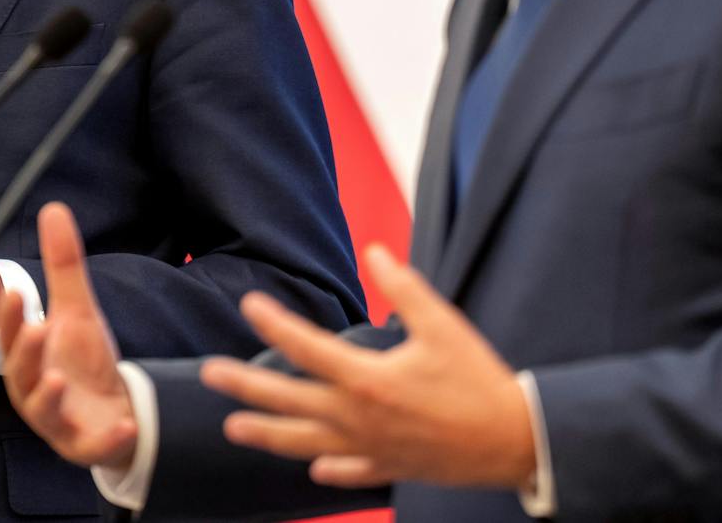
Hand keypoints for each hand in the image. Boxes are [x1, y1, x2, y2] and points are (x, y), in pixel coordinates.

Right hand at [0, 202, 137, 471]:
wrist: (113, 410)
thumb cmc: (84, 361)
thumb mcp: (78, 310)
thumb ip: (64, 265)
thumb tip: (53, 208)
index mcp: (29, 358)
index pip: (13, 336)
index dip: (12, 317)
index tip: (16, 291)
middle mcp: (35, 391)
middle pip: (23, 375)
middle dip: (28, 354)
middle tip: (37, 329)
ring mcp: (58, 423)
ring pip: (45, 413)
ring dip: (49, 397)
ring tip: (60, 379)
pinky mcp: (84, 446)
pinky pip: (92, 447)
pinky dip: (107, 440)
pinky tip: (126, 425)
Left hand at [200, 243, 534, 489]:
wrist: (512, 441)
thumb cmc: (478, 380)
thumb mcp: (443, 325)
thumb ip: (404, 287)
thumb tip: (376, 250)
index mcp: (367, 379)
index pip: (305, 348)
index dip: (274, 322)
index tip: (250, 304)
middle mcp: (358, 419)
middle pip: (287, 402)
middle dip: (244, 387)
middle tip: (209, 374)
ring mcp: (369, 449)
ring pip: (303, 444)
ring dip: (266, 435)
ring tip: (233, 429)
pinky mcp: (387, 469)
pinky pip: (346, 471)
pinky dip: (326, 466)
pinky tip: (312, 464)